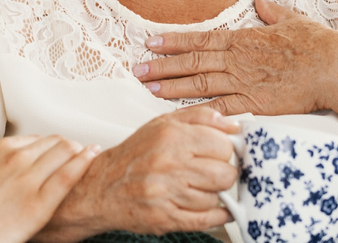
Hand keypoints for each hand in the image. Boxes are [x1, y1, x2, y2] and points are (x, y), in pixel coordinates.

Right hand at [0, 136, 98, 242]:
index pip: (31, 139)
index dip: (46, 144)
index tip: (54, 148)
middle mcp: (13, 159)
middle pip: (52, 143)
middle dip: (66, 145)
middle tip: (77, 149)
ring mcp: (27, 181)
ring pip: (63, 153)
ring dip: (78, 149)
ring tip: (89, 151)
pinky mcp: (38, 205)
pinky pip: (67, 177)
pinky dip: (83, 163)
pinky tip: (93, 156)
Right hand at [42, 107, 239, 240]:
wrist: (103, 186)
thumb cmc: (135, 154)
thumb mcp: (163, 124)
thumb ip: (200, 118)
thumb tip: (234, 125)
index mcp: (171, 136)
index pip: (223, 145)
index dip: (225, 150)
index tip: (218, 153)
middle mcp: (169, 164)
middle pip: (225, 174)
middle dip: (224, 174)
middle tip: (212, 171)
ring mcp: (167, 193)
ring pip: (216, 198)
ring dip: (213, 194)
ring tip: (199, 187)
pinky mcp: (165, 218)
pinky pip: (206, 220)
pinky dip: (216, 215)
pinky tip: (212, 207)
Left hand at [133, 0, 337, 115]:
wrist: (335, 69)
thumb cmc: (317, 44)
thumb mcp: (292, 20)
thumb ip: (271, 12)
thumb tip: (260, 0)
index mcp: (243, 38)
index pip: (199, 39)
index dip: (173, 42)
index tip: (151, 42)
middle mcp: (237, 59)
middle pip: (192, 62)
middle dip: (162, 65)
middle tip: (137, 68)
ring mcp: (244, 82)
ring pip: (199, 84)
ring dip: (171, 86)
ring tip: (148, 87)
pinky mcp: (254, 103)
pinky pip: (220, 108)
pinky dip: (199, 111)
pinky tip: (180, 115)